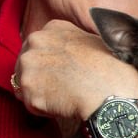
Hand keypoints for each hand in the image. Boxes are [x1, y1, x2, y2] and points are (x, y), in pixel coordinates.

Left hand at [15, 21, 137, 121]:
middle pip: (26, 63)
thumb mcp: (94, 42)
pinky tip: (63, 105)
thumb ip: (73, 44)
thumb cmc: (111, 70)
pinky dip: (43, 109)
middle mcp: (35, 42)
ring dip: (41, 93)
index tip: (60, 71)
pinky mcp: (27, 90)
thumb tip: (67, 56)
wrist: (110, 93)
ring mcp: (29, 65)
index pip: (37, 46)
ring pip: (26, 84)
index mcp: (52, 28)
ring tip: (64, 97)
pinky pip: (31, 103)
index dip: (48, 62)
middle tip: (61, 87)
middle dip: (40, 77)